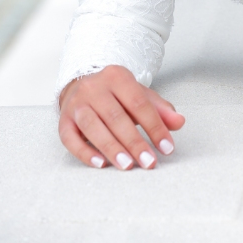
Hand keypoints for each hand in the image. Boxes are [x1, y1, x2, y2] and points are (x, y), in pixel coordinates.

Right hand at [58, 64, 184, 169]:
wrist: (81, 85)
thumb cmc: (115, 95)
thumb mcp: (139, 95)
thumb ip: (160, 109)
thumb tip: (179, 122)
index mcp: (117, 77)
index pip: (139, 103)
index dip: (155, 126)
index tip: (167, 148)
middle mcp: (94, 87)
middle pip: (116, 117)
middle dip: (134, 142)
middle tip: (149, 162)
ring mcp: (76, 103)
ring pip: (93, 127)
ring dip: (111, 148)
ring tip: (127, 165)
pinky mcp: (63, 120)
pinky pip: (71, 138)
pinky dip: (85, 153)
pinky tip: (101, 164)